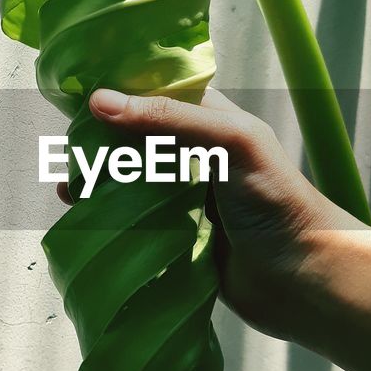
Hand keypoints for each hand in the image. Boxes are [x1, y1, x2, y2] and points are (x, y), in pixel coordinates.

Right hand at [58, 86, 360, 344]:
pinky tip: (85, 222)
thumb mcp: (230, 142)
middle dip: (99, 142)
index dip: (118, 91)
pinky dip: (109, 222)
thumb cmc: (278, 202)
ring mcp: (186, 201)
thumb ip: (168, 119)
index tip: (74, 95)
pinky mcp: (179, 240)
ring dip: (99, 184)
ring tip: (70, 189)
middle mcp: (197, 157)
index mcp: (212, 122)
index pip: (156, 93)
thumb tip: (99, 102)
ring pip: (131, 183)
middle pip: (135, 140)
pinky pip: (135, 225)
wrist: (306, 279)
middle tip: (64, 150)